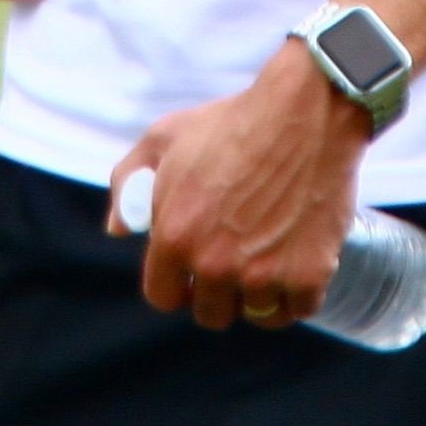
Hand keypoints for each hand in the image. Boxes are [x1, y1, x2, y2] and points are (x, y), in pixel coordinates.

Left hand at [115, 50, 363, 330]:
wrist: (307, 110)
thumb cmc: (233, 121)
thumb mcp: (164, 137)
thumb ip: (128, 183)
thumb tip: (117, 230)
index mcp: (174, 237)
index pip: (163, 296)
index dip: (176, 285)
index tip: (192, 276)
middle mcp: (215, 264)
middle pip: (212, 313)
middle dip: (220, 292)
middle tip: (236, 263)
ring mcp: (264, 274)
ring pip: (258, 314)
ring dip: (262, 294)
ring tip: (271, 259)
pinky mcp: (308, 275)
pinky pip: (298, 309)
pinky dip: (300, 292)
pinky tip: (298, 264)